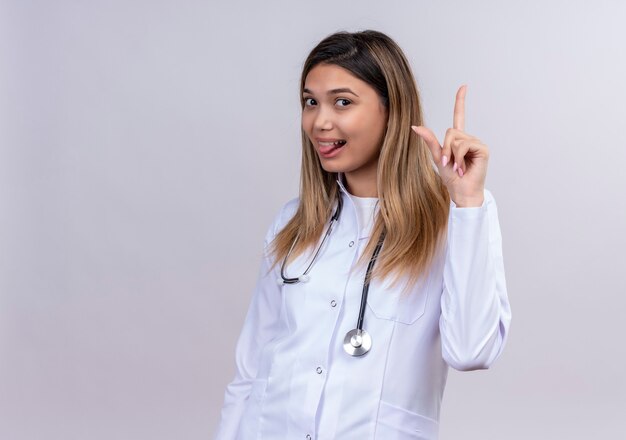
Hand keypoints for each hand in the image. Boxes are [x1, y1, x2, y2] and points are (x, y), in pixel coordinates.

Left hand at [411, 85, 487, 206]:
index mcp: (459, 140)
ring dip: (452, 155)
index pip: (459, 116)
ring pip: (456, 139)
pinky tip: (463, 168)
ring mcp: (476, 143)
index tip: (464, 86)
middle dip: (445, 148)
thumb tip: (415, 126)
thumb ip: (430, 141)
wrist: (461, 191)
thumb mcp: (437, 157)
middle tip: (448, 164)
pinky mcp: (482, 148)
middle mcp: (469, 138)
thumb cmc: (451, 178)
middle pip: (451, 131)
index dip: (460, 101)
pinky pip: (464, 145)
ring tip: (457, 168)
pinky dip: (459, 157)